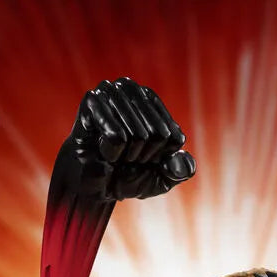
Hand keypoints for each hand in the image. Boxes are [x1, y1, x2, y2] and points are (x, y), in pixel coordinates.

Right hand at [67, 77, 195, 200]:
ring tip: (113, 154)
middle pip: (156, 135)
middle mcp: (133, 90)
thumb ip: (180, 171)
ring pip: (138, 136)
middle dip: (141, 157)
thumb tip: (185, 167)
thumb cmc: (126, 176)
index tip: (142, 159)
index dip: (158, 158)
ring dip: (126, 156)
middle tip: (124, 158)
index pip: (173, 137)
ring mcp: (111, 91)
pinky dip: (111, 153)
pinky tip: (100, 149)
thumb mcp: (161, 178)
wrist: (91, 186)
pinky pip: (117, 138)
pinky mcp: (92, 101)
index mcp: (154, 102)